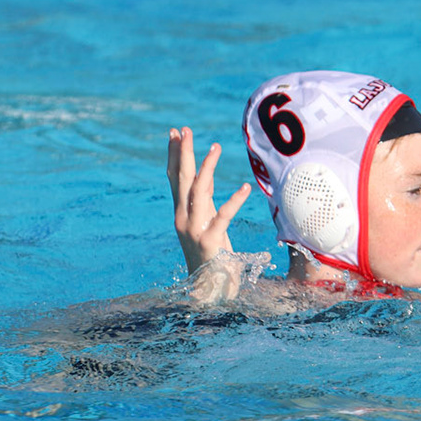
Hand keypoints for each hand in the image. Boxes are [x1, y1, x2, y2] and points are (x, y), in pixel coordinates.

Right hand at [166, 127, 252, 274]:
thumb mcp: (206, 226)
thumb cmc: (211, 259)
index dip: (175, 156)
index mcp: (182, 215)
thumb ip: (204, 206)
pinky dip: (234, 200)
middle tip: (184, 129)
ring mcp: (194, 230)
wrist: (207, 292)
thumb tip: (207, 181)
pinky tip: (245, 187)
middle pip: (181, 180)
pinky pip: (222, 216)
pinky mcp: (210, 242)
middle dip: (183, 153)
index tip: (175, 134)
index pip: (175, 179)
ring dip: (207, 168)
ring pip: (198, 192)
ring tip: (215, 147)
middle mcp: (183, 219)